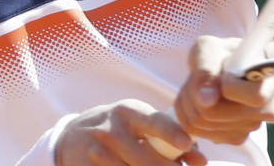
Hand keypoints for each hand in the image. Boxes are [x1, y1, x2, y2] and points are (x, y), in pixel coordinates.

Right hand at [56, 99, 206, 165]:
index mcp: (129, 112)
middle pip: (146, 159)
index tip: (186, 144)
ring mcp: (97, 152)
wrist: (73, 137)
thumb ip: (171, 138)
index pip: (154, 122)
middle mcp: (112, 130)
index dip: (171, 133)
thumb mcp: (140, 125)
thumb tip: (201, 160)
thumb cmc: (121, 129)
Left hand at [173, 36, 273, 144]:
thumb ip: (207, 69)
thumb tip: (206, 101)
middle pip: (209, 113)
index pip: (231, 91)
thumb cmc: (224, 54)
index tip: (217, 69)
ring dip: (188, 103)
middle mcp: (266, 108)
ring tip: (199, 87)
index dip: (215, 82)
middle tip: (197, 77)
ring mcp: (251, 126)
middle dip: (192, 93)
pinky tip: (201, 101)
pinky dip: (190, 115)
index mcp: (267, 80)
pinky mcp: (237, 138)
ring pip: (199, 125)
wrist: (237, 67)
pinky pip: (198, 132)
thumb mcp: (211, 48)